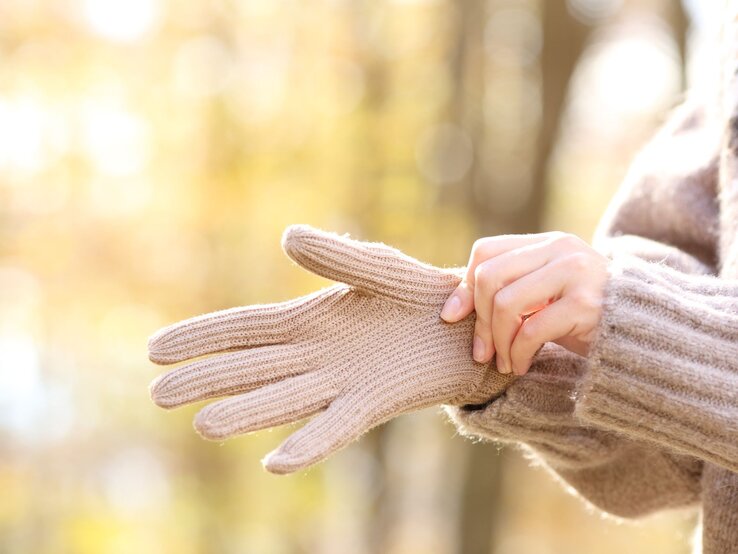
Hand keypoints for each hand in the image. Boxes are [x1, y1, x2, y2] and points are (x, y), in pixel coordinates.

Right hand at [148, 225, 510, 473]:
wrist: (466, 324)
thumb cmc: (418, 293)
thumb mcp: (375, 268)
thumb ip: (335, 256)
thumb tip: (286, 237)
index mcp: (308, 321)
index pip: (243, 329)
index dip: (200, 338)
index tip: (154, 348)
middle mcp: (315, 356)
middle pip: (249, 369)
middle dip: (205, 380)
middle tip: (157, 394)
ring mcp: (341, 383)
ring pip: (282, 400)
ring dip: (245, 414)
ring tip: (203, 425)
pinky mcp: (374, 403)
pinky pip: (335, 427)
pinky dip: (308, 445)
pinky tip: (275, 465)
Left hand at [440, 232, 608, 375]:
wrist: (646, 335)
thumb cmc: (585, 318)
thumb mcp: (544, 296)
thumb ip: (509, 290)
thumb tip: (451, 309)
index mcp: (547, 243)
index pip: (486, 251)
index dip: (464, 287)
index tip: (453, 318)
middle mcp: (561, 249)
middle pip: (490, 276)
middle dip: (479, 321)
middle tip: (481, 353)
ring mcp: (577, 273)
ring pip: (506, 303)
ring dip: (497, 341)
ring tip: (503, 362)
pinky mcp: (587, 304)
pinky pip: (531, 329)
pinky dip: (517, 353)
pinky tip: (520, 367)